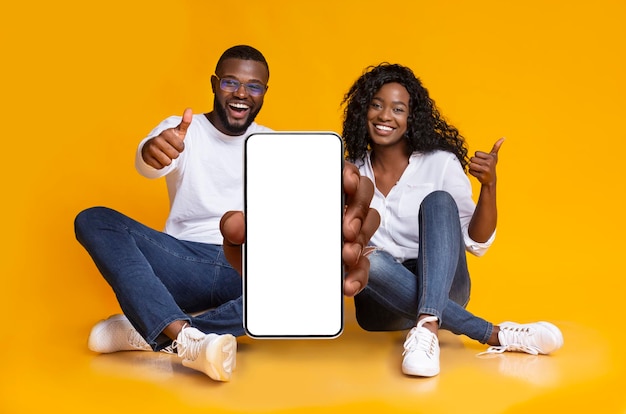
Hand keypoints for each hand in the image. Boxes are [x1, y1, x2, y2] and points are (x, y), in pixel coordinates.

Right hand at [141, 108, 191, 168]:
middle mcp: (157, 140)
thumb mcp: (178, 132)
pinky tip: (158, 158)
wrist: (152, 146)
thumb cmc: (169, 139)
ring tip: (164, 154)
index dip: (180, 148)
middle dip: (174, 155)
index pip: (181, 148)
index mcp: (166, 133)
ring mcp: (150, 149)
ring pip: (167, 162)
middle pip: (174, 155)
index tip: (175, 144)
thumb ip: (185, 122)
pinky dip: (160, 165)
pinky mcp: (146, 158)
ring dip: (168, 160)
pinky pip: (160, 167)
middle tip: (169, 149)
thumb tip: (189, 109)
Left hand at [219, 162, 379, 296]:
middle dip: (359, 209)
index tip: (346, 182)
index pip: (338, 172)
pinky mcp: (350, 264)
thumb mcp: (240, 236)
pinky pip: (363, 267)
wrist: (261, 283)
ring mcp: (346, 235)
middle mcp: (334, 209)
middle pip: (362, 195)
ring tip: (345, 255)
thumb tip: (236, 223)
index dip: (348, 173)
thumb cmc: (257, 249)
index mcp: (312, 193)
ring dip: (361, 240)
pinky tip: (346, 284)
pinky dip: (359, 275)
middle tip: (346, 226)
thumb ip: (232, 227)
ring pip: (369, 226)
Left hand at [468, 137, 504, 185]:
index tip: (483, 161)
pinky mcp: (481, 176)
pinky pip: (470, 171)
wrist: (491, 180)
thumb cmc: (491, 165)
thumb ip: (496, 147)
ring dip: (472, 167)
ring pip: (470, 165)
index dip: (478, 157)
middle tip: (480, 166)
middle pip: (472, 159)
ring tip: (478, 169)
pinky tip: (478, 174)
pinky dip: (472, 172)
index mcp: (491, 157)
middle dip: (474, 162)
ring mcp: (485, 170)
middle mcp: (489, 163)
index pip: (476, 153)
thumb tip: (503, 137)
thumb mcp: (494, 156)